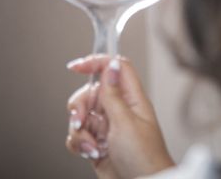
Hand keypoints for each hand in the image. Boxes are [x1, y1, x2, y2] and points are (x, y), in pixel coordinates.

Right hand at [66, 55, 174, 178]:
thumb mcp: (125, 123)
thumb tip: (111, 65)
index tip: (75, 66)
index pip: (114, 68)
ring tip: (90, 144)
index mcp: (132, 98)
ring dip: (80, 130)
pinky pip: (78, 135)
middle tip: (80, 120)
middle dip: (80, 106)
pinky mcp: (97, 143)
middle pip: (91, 92)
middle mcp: (119, 109)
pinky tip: (90, 152)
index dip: (96, 62)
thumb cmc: (144, 158)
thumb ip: (113, 95)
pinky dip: (79, 143)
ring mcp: (107, 126)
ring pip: (81, 115)